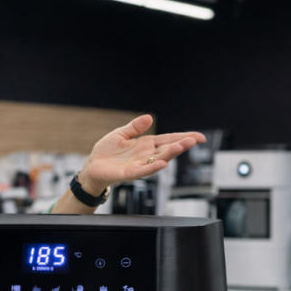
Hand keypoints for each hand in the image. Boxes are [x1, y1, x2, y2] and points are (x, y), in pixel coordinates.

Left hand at [79, 115, 205, 195]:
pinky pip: (144, 170)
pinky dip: (153, 168)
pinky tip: (163, 163)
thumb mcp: (120, 134)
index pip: (168, 139)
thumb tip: (149, 117)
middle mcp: (146, 155)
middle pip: (168, 148)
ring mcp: (139, 165)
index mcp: (146, 144)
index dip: (183, 137)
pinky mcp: (130, 173)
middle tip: (196, 139)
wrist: (92, 167)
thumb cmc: (106, 152)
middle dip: (182, 144)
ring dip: (172, 153)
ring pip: (159, 159)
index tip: (198, 136)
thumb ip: (135, 127)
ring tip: (184, 146)